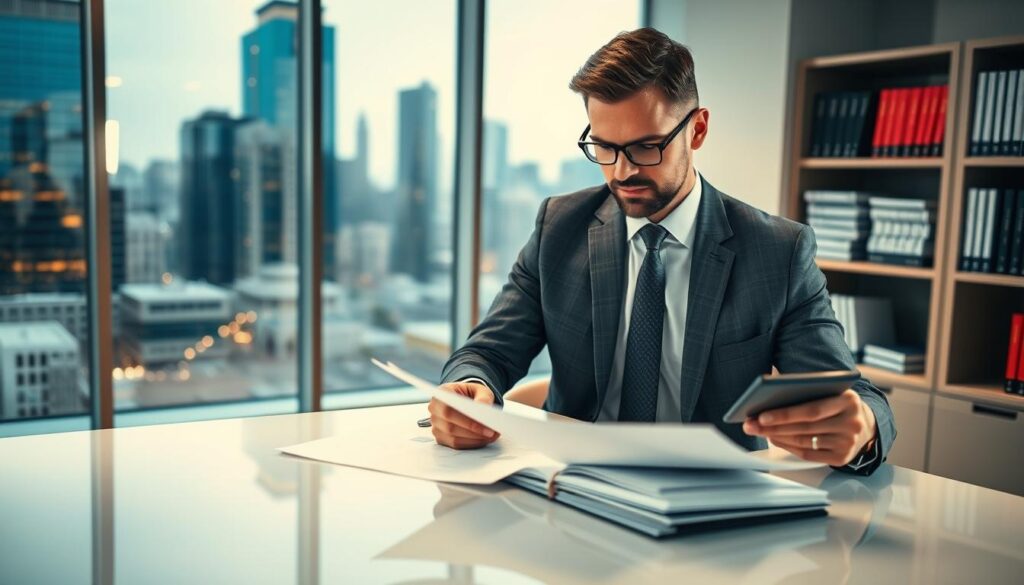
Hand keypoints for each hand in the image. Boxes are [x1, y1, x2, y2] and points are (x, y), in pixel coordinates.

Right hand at [428, 382, 499, 448]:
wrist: (465, 400)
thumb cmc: (471, 394)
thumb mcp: (481, 390)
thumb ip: (484, 398)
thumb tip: (485, 410)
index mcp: (442, 393)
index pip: (449, 410)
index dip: (467, 420)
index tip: (486, 425)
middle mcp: (435, 410)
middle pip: (450, 426)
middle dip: (474, 432)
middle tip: (492, 433)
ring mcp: (436, 425)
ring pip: (453, 438)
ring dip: (474, 439)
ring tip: (491, 436)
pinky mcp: (440, 437)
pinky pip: (455, 445)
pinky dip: (471, 444)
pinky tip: (483, 439)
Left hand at [742, 389, 876, 466]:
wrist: (864, 425)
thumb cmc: (835, 405)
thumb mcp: (830, 392)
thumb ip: (808, 391)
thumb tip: (768, 395)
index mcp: (848, 400)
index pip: (812, 409)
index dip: (785, 414)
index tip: (761, 414)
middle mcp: (852, 422)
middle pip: (805, 427)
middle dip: (774, 426)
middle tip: (751, 425)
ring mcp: (848, 442)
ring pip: (805, 441)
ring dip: (777, 436)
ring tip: (759, 430)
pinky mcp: (842, 458)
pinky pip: (809, 455)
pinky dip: (788, 447)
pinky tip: (774, 439)